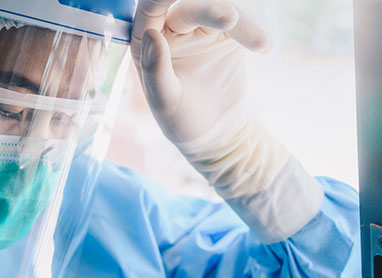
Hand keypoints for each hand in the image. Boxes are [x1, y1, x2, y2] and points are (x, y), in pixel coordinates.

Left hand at [131, 0, 271, 142]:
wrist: (215, 131)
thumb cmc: (180, 118)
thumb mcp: (165, 100)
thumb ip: (155, 69)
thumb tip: (151, 34)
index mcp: (146, 41)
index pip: (150, 8)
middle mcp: (170, 28)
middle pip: (188, 7)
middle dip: (210, 9)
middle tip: (229, 19)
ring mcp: (199, 28)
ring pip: (217, 9)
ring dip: (239, 21)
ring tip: (258, 43)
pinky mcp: (226, 33)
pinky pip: (240, 21)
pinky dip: (253, 30)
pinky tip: (263, 45)